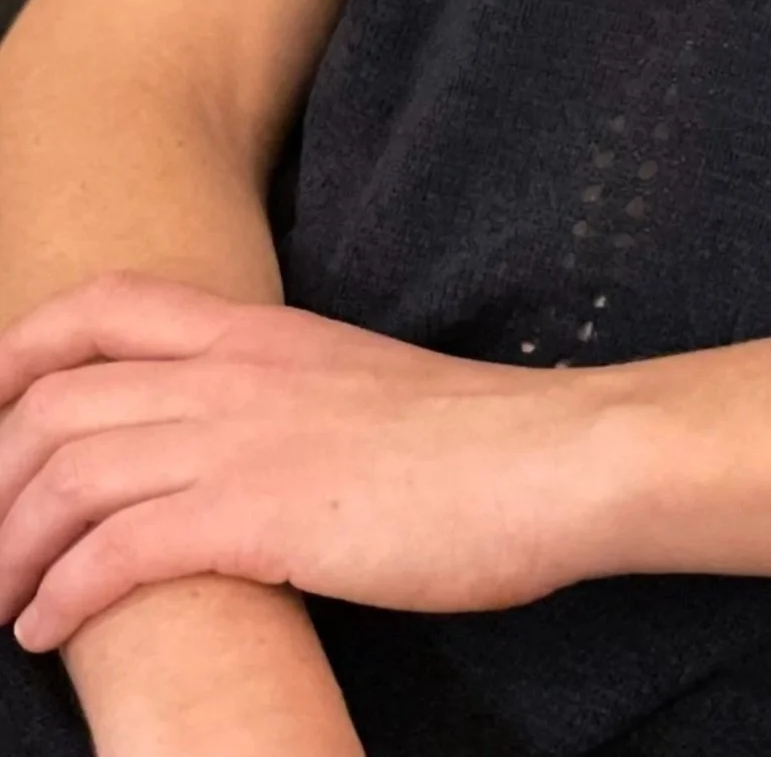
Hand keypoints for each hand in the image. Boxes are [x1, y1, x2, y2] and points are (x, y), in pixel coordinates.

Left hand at [0, 273, 630, 652]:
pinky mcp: (262, 516)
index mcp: (263, 332)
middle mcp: (237, 373)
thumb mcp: (358, 388)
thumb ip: (285, 401)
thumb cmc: (474, 444)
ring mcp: (246, 440)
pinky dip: (61, 592)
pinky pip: (116, 550)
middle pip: (56, 399)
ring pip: (67, 473)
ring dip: (8, 548)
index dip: (22, 351)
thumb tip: (236, 450)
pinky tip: (48, 627)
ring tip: (1, 603)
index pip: (104, 308)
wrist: (552, 460)